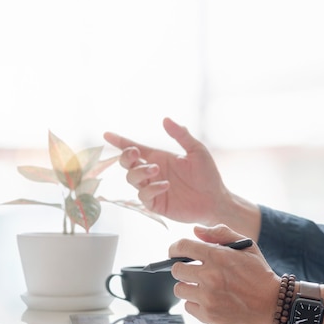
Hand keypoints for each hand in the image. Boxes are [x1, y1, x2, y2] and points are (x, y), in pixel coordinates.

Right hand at [104, 117, 228, 225]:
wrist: (216, 200)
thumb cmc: (207, 175)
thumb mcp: (196, 151)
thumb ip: (181, 135)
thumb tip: (165, 119)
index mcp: (158, 157)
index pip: (134, 148)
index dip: (119, 141)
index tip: (107, 135)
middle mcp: (151, 172)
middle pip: (127, 163)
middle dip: (126, 156)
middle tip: (136, 153)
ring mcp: (152, 189)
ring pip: (132, 179)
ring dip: (140, 172)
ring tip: (156, 169)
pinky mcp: (155, 204)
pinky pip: (143, 196)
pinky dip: (151, 189)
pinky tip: (165, 185)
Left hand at [169, 224, 279, 323]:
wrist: (274, 305)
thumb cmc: (260, 275)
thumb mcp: (246, 246)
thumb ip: (220, 233)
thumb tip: (196, 230)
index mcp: (217, 256)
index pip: (182, 247)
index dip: (175, 249)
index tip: (175, 253)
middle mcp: (210, 276)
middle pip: (176, 270)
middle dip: (182, 269)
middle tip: (193, 273)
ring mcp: (208, 297)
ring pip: (179, 289)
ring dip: (188, 288)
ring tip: (203, 288)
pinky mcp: (209, 315)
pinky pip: (188, 307)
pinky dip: (196, 304)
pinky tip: (209, 301)